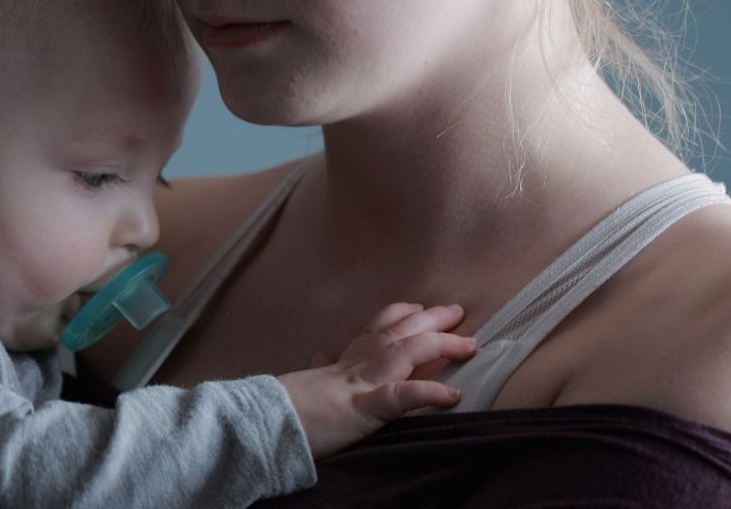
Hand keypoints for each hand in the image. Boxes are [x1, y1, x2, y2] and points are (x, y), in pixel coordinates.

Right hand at [276, 302, 478, 458]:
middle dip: (430, 319)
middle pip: (396, 331)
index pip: (374, 330)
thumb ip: (320, 370)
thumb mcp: (305, 385)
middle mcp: (352, 366)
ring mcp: (358, 384)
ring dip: (439, 344)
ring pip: (404, 352)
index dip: (400, 316)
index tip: (419, 307)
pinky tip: (452, 395)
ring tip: (469, 345)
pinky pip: (400, 397)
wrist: (261, 423)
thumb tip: (321, 356)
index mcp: (341, 364)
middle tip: (457, 310)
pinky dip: (427, 392)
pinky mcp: (361, 409)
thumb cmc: (280, 408)